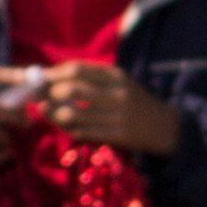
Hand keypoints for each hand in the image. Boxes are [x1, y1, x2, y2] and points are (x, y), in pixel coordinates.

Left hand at [40, 62, 179, 155]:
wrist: (165, 127)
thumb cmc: (135, 102)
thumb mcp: (119, 83)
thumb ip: (92, 79)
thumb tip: (55, 78)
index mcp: (116, 75)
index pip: (77, 70)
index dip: (54, 75)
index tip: (41, 80)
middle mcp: (117, 94)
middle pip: (73, 90)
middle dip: (51, 94)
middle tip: (41, 98)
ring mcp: (117, 116)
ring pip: (74, 114)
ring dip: (55, 115)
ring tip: (49, 113)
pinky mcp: (117, 137)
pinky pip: (83, 133)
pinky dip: (69, 130)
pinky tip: (67, 127)